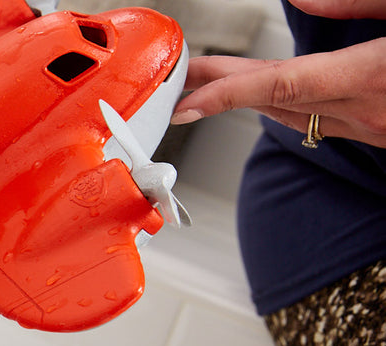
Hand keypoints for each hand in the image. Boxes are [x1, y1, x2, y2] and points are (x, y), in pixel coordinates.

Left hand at [171, 39, 385, 147]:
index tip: (185, 104)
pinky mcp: (378, 133)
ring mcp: (371, 128)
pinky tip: (268, 93)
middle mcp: (365, 111)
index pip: (283, 87)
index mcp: (371, 76)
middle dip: (221, 87)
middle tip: (181, 76)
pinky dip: (285, 105)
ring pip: (293, 116)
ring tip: (211, 81)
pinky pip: (318, 121)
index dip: (226, 94)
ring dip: (249, 97)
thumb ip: (355, 4)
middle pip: (276, 100)